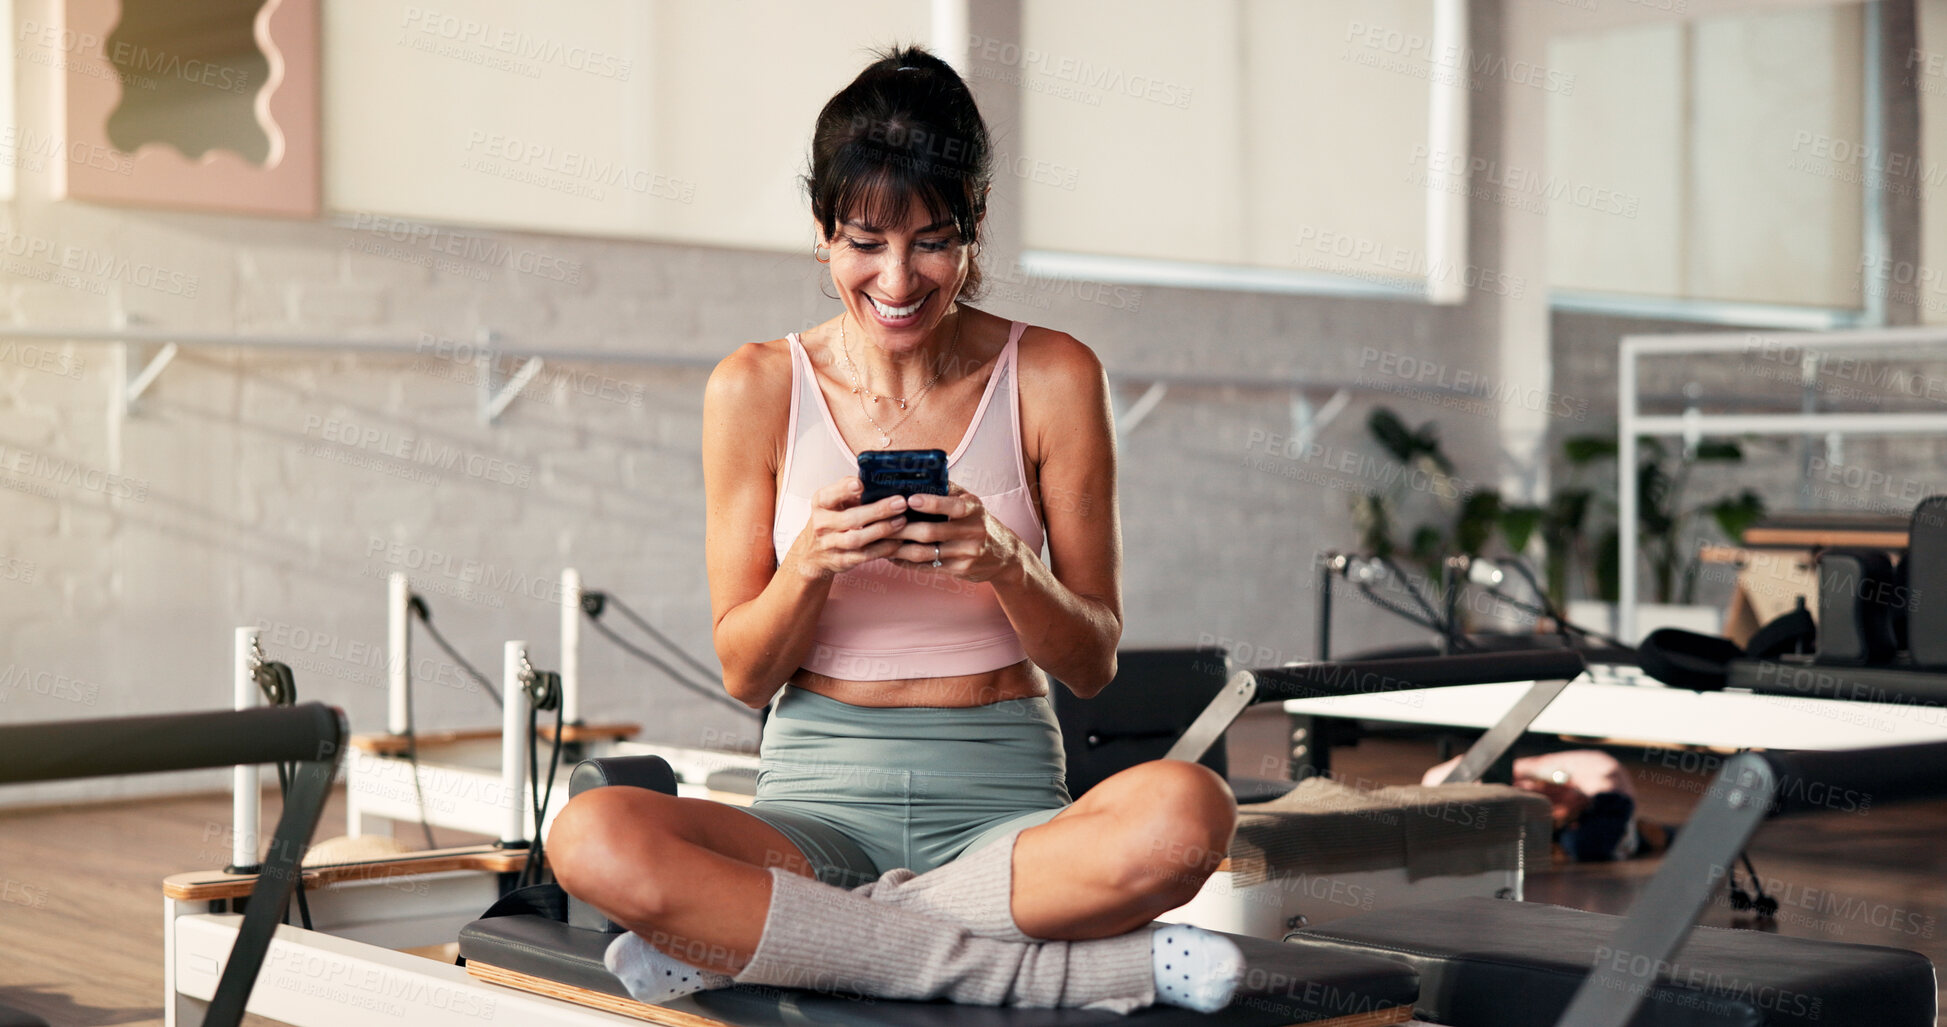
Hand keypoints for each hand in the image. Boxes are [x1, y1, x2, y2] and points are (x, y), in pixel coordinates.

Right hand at [792, 477, 908, 579]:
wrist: (814, 552)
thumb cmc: (832, 518)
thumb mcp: (834, 500)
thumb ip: (849, 489)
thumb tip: (875, 478)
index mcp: (821, 503)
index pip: (829, 495)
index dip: (844, 490)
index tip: (861, 484)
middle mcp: (822, 524)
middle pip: (850, 518)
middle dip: (877, 510)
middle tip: (900, 502)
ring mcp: (830, 545)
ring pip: (856, 539)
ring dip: (882, 530)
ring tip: (902, 521)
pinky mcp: (841, 560)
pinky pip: (864, 556)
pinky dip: (882, 548)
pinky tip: (898, 541)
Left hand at [885, 483, 1018, 583]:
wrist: (1003, 555)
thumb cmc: (978, 522)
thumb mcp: (970, 503)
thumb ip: (948, 490)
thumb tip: (919, 474)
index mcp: (974, 509)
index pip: (954, 506)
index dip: (932, 503)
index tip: (910, 499)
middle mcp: (973, 531)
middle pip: (931, 532)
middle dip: (903, 529)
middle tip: (881, 523)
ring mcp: (967, 553)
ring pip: (926, 553)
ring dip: (900, 548)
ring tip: (882, 541)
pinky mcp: (960, 570)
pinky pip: (928, 567)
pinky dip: (907, 562)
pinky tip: (894, 556)